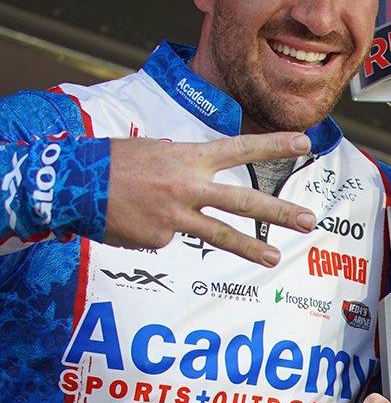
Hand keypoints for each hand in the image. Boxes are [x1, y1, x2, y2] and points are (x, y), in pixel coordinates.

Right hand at [105, 132, 317, 265]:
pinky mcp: (160, 237)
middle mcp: (188, 185)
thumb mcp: (153, 151)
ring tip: (274, 260)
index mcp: (188, 156)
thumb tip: (202, 183)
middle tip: (308, 219)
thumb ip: (184, 165)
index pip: (240, 148)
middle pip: (243, 200)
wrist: (70, 185)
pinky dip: (158, 229)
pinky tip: (137, 219)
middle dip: (279, 211)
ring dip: (251, 248)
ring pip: (220, 233)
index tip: (305, 142)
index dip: (273, 145)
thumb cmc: (112, 163)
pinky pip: (169, 236)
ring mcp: (176, 215)